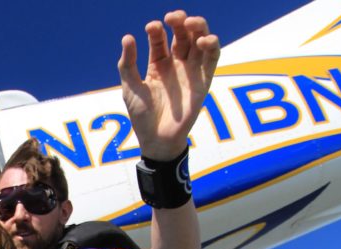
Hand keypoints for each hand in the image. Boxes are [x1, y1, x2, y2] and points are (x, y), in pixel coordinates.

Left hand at [118, 11, 219, 159]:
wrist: (157, 139)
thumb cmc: (142, 116)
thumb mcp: (130, 88)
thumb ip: (128, 64)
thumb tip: (128, 37)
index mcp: (158, 65)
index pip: (160, 39)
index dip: (157, 30)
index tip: (151, 27)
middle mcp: (176, 64)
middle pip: (182, 34)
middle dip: (179, 21)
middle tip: (172, 16)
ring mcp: (190, 71)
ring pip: (200, 41)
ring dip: (198, 27)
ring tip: (190, 22)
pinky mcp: (203, 81)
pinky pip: (212, 58)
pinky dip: (212, 45)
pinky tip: (204, 40)